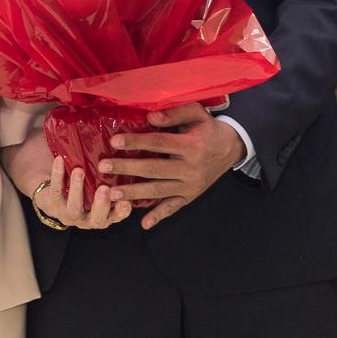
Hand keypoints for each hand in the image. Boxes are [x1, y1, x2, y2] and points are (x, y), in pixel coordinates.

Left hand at [35, 155, 130, 229]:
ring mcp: (69, 214)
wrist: (52, 186)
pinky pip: (55, 192)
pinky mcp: (52, 205)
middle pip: (97, 219)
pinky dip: (57, 176)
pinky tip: (59, 160)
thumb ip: (112, 175)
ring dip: (77, 190)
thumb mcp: (100, 180)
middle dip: (101, 205)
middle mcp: (88, 219)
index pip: (116, 216)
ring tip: (79, 171)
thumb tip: (126, 152)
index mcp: (104, 214)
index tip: (126, 201)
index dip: (121, 212)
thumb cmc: (85, 181)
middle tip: (105, 188)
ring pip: (74, 209)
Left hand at [100, 102, 244, 229]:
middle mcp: (191, 168)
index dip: (136, 142)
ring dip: (135, 193)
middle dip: (127, 168)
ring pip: (159, 190)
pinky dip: (159, 216)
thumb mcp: (197, 114)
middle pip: (154, 169)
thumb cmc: (208, 128)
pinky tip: (144, 223)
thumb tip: (150, 118)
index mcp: (192, 146)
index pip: (159, 143)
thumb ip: (175, 113)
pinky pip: (173, 207)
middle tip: (103, 167)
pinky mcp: (191, 196)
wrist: (233, 147)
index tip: (115, 141)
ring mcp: (191, 185)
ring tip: (112, 194)